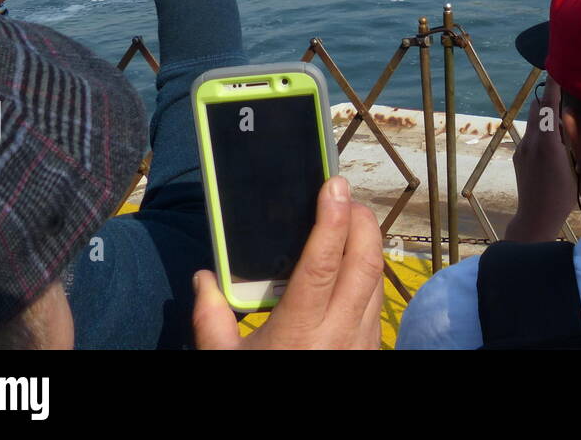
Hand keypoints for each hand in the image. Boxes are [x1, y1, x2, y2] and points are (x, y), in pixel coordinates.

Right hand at [192, 177, 383, 349]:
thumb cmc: (251, 394)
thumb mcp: (222, 364)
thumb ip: (210, 320)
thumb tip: (203, 278)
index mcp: (299, 334)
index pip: (325, 265)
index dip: (332, 220)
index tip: (335, 185)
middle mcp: (339, 336)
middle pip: (366, 264)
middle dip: (362, 221)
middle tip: (346, 195)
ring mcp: (362, 344)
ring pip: (378, 282)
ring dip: (369, 246)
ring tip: (351, 220)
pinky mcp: (371, 352)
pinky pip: (377, 304)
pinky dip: (369, 276)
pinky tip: (353, 265)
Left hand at [506, 76, 576, 241]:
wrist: (535, 218)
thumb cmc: (562, 196)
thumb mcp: (574, 167)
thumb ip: (571, 141)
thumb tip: (567, 119)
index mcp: (548, 143)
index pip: (549, 106)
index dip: (554, 86)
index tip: (557, 68)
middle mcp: (531, 141)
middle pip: (537, 108)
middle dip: (549, 97)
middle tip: (564, 89)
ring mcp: (522, 148)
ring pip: (533, 121)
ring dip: (545, 114)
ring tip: (560, 116)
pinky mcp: (519, 156)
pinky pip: (531, 134)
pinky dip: (541, 129)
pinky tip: (552, 139)